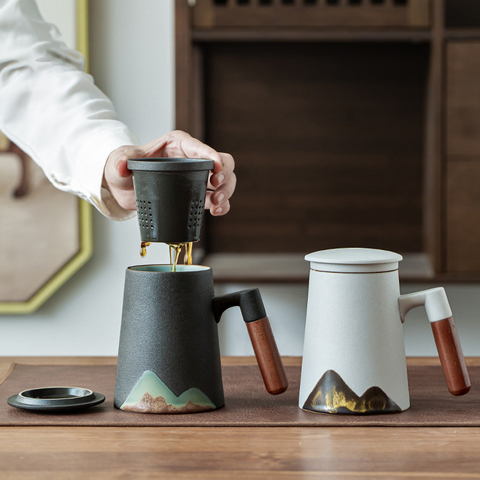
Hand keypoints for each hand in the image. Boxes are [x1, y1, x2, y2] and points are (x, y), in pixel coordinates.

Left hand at [103, 130, 235, 214]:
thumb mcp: (121, 161)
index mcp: (178, 144)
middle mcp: (192, 159)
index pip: (200, 147)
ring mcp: (197, 177)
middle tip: (215, 186)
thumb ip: (121, 161)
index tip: (216, 168)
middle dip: (225, 174)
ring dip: (225, 192)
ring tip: (215, 203)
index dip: (212, 155)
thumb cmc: (124, 167)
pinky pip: (217, 199)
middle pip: (222, 162)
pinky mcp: (197, 195)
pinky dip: (222, 205)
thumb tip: (122, 165)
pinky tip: (216, 212)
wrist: (123, 187)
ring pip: (225, 181)